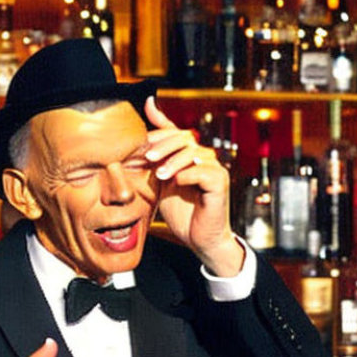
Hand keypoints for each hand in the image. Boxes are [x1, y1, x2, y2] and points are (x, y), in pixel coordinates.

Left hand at [144, 97, 243, 276]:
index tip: (145, 117)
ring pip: (193, 152)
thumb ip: (154, 165)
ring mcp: (214, 169)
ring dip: (173, 161)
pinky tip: (177, 182)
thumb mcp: (161, 185)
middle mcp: (204, 158)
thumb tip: (136, 148)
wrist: (199, 239)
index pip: (175, 133)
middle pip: (184, 138)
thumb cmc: (181, 213)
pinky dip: (188, 174)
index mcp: (190, 157)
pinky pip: (204, 171)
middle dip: (163, 145)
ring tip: (159, 175)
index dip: (160, 124)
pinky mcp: (220, 183)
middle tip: (147, 156)